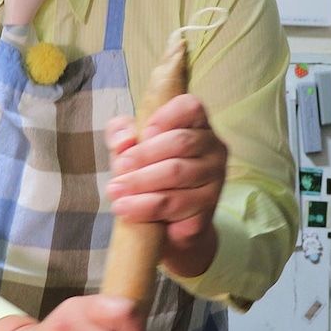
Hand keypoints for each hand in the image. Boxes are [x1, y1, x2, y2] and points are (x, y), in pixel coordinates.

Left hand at [105, 94, 227, 277]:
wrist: (167, 223)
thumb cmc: (148, 172)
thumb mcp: (131, 146)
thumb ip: (121, 132)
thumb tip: (124, 140)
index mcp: (198, 126)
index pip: (191, 107)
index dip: (164, 117)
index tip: (142, 134)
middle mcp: (214, 150)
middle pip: (181, 142)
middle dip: (143, 155)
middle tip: (118, 169)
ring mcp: (215, 181)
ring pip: (178, 175)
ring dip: (140, 184)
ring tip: (115, 192)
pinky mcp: (208, 210)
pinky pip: (177, 207)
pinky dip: (148, 209)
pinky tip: (128, 210)